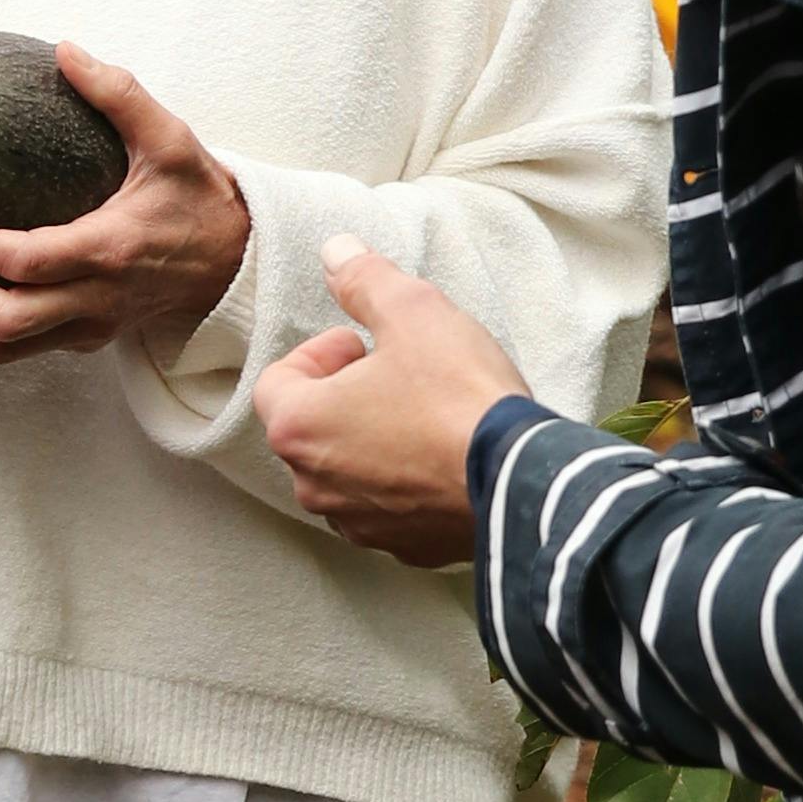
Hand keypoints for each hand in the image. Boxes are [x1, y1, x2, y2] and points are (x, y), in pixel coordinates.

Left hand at [0, 50, 252, 365]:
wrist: (236, 263)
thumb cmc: (197, 195)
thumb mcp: (170, 138)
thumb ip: (118, 94)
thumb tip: (64, 49)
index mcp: (110, 249)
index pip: (24, 262)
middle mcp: (95, 301)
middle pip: (2, 320)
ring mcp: (87, 328)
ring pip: (0, 346)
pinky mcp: (81, 340)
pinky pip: (12, 349)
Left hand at [256, 232, 525, 561]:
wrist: (524, 481)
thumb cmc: (460, 398)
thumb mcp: (413, 312)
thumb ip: (365, 280)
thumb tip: (336, 254)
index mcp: (299, 429)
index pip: (278, 382)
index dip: (320, 353)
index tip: (364, 345)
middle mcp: (315, 486)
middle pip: (311, 428)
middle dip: (346, 395)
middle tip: (397, 373)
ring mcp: (359, 525)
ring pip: (349, 470)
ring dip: (374, 439)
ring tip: (426, 413)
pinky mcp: (405, 548)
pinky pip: (390, 505)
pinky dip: (406, 480)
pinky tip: (448, 455)